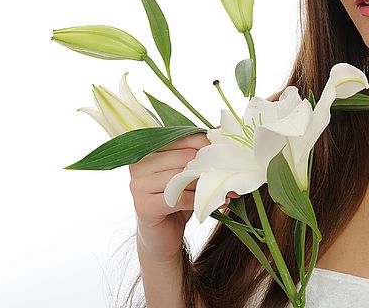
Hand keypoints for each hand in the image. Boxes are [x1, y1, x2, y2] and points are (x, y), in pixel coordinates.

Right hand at [128, 133, 240, 261]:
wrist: (161, 236)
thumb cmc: (177, 199)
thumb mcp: (189, 173)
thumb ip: (200, 153)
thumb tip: (223, 133)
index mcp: (149, 149)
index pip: (184, 137)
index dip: (209, 145)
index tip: (228, 154)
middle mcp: (139, 164)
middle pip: (185, 156)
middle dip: (211, 167)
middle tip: (231, 176)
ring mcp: (138, 185)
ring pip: (183, 177)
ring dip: (206, 185)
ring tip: (223, 192)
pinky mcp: (144, 206)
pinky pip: (180, 198)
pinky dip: (198, 201)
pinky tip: (209, 205)